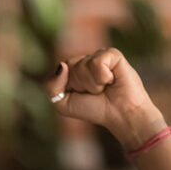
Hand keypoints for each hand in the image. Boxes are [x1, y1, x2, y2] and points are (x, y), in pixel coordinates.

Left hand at [44, 48, 166, 147]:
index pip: (59, 70)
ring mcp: (99, 55)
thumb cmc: (94, 109)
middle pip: (69, 66)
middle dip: (80, 85)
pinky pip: (98, 62)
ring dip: (93, 83)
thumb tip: (62, 65)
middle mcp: (85, 60)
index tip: (82, 95)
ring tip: (104, 87)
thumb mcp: (63, 104)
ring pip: (83, 65)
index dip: (69, 86)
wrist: (120, 115)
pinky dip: (103, 77)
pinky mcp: (113, 54)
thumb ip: (51, 86)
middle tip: (96, 92)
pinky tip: (112, 80)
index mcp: (72, 69)